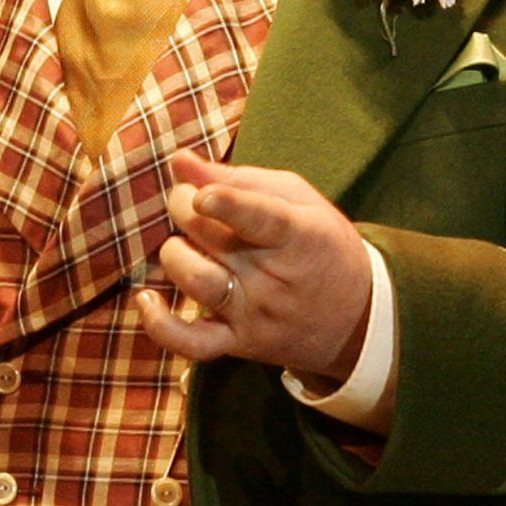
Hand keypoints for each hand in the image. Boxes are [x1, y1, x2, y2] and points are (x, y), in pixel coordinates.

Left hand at [134, 152, 371, 381]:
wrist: (358, 319)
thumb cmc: (321, 245)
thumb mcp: (298, 201)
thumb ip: (238, 180)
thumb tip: (180, 161)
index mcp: (299, 235)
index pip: (262, 220)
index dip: (227, 204)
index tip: (202, 195)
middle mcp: (275, 278)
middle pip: (211, 237)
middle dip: (186, 207)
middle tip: (191, 200)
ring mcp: (256, 314)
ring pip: (195, 280)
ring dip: (175, 253)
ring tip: (187, 244)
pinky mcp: (239, 344)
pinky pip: (191, 343)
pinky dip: (160, 325)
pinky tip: (147, 299)